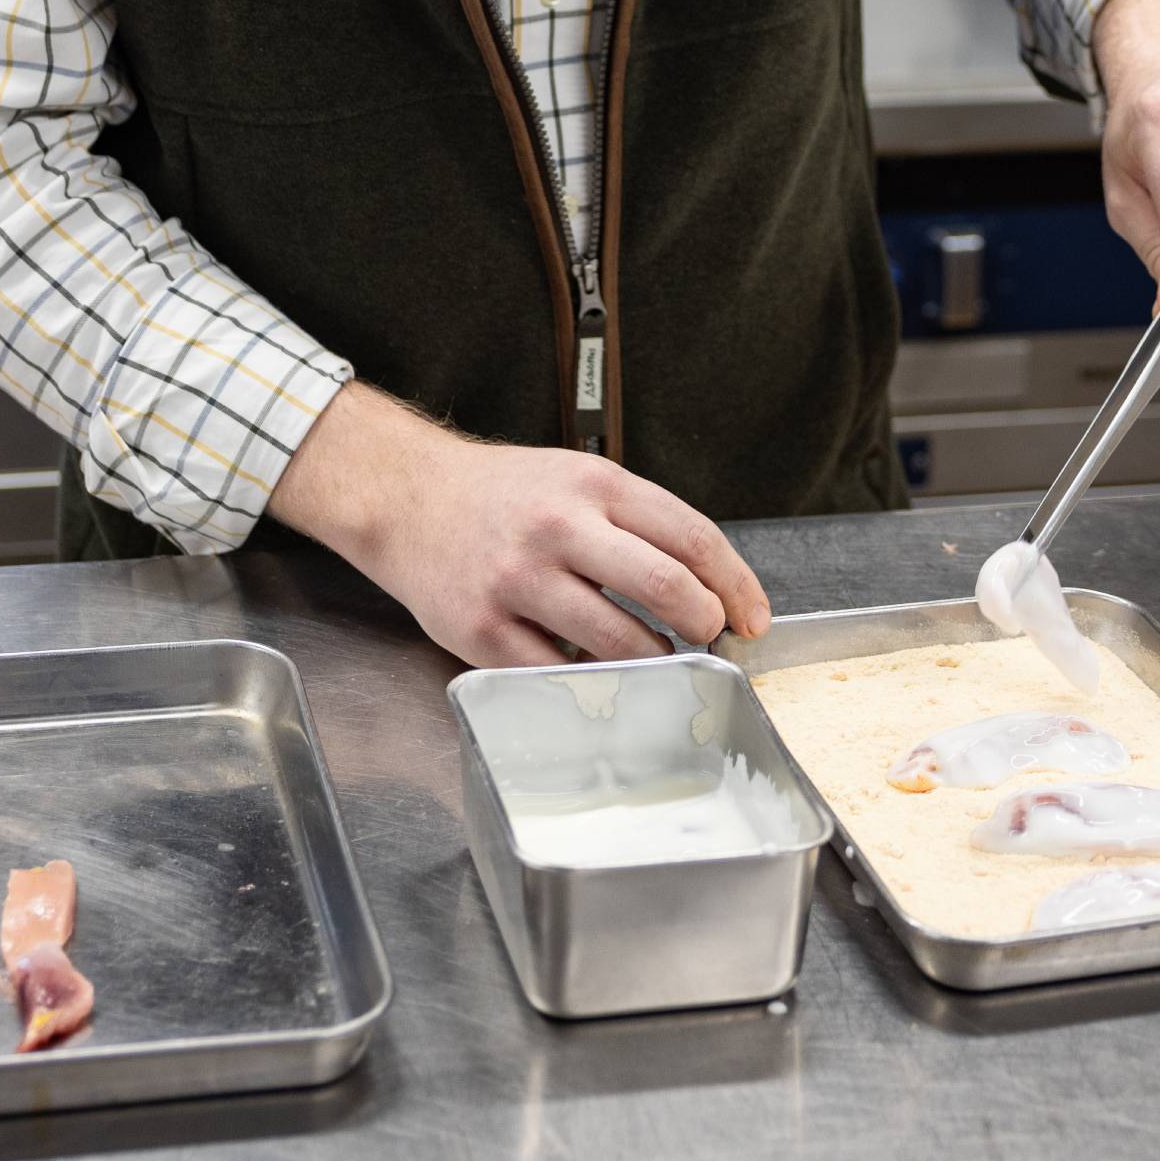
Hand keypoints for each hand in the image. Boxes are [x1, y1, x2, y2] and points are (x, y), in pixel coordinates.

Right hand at [269, 379, 770, 666]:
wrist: (407, 498)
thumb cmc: (502, 494)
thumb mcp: (576, 477)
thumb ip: (637, 521)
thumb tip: (710, 584)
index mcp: (593, 484)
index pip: (691, 535)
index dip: (734, 583)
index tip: (751, 616)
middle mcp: (558, 527)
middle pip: (665, 586)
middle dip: (705, 625)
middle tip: (711, 640)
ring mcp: (519, 582)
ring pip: (618, 642)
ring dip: (655, 663)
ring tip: (659, 661)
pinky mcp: (483, 631)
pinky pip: (558, 675)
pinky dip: (591, 683)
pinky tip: (599, 674)